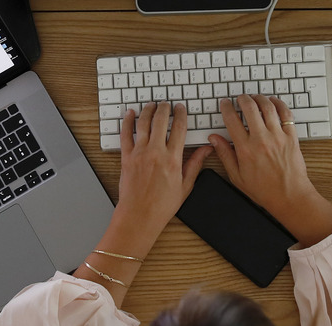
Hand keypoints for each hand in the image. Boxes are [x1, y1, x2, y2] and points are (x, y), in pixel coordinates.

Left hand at [118, 101, 211, 234]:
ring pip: (143, 123)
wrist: (139, 215)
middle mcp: (156, 152)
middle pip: (161, 121)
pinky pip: (125, 134)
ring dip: (148, 111)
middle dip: (165, 108)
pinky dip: (127, 122)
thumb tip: (206, 150)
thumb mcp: (185, 185)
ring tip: (151, 105)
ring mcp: (139, 153)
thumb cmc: (162, 205)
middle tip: (166, 104)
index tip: (181, 109)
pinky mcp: (126, 157)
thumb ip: (195, 164)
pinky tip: (129, 114)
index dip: (181, 115)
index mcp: (173, 159)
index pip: (179, 129)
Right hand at [208, 95, 315, 217]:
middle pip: (250, 107)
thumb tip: (214, 139)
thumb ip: (225, 155)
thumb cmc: (264, 190)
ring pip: (268, 107)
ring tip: (255, 98)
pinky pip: (286, 114)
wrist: (289, 196)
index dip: (226, 108)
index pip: (232, 119)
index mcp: (245, 149)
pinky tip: (273, 102)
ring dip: (259, 98)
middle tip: (240, 98)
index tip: (225, 104)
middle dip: (242, 98)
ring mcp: (278, 136)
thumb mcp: (237, 176)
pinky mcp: (291, 137)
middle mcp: (261, 139)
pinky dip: (279, 104)